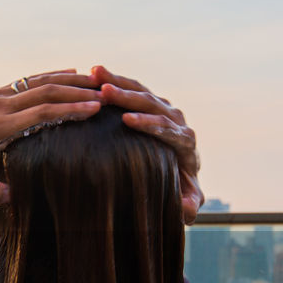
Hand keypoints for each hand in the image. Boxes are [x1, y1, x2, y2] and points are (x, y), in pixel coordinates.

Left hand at [0, 70, 100, 204]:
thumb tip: (12, 196)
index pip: (39, 113)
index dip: (68, 111)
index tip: (94, 110)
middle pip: (45, 92)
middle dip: (78, 92)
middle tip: (107, 95)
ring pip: (40, 82)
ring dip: (70, 80)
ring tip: (98, 82)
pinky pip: (30, 81)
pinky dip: (53, 75)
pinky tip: (72, 73)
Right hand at [90, 65, 204, 224]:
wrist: (180, 175)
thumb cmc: (179, 189)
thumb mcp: (186, 201)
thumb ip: (188, 205)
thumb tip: (187, 208)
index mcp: (185, 142)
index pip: (168, 130)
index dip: (148, 124)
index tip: (126, 120)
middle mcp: (177, 121)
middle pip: (153, 104)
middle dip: (128, 97)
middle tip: (104, 91)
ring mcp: (164, 109)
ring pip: (142, 91)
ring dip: (119, 82)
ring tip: (95, 74)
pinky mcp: (152, 104)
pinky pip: (134, 89)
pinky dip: (116, 80)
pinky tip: (94, 74)